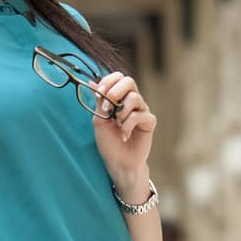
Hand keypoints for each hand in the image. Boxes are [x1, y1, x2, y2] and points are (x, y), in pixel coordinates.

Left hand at [93, 71, 155, 187]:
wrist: (118, 162)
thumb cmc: (109, 142)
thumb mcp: (99, 120)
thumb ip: (99, 102)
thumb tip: (91, 82)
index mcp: (119, 97)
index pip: (118, 77)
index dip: (108, 81)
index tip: (99, 93)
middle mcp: (132, 101)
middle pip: (129, 81)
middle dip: (116, 91)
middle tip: (108, 107)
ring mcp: (142, 110)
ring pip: (135, 97)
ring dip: (121, 112)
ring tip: (117, 124)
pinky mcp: (149, 122)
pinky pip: (140, 115)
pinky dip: (128, 125)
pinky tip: (124, 135)